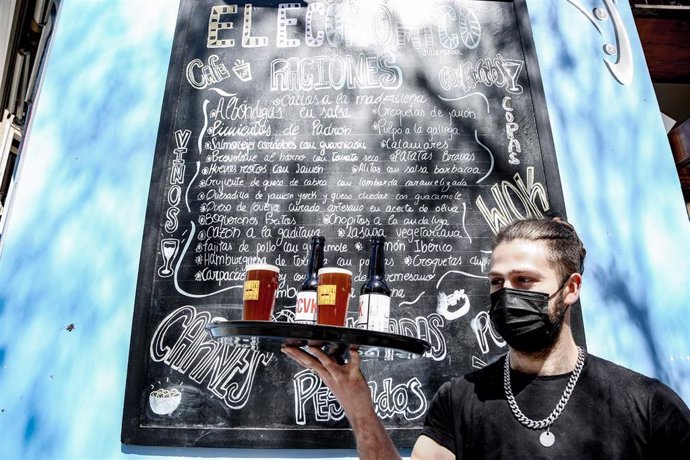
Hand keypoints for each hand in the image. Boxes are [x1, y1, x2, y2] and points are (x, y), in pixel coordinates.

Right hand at [282, 345, 402, 459]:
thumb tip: (329, 354)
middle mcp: (330, 376)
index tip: (287, 349)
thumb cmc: (349, 397)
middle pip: (311, 363)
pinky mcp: (354, 376)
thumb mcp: (335, 381)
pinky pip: (354, 364)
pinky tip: (353, 349)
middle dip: (299, 355)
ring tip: (311, 346)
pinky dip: (354, 356)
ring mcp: (341, 376)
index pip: (308, 364)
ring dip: (320, 355)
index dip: (296, 356)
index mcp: (325, 376)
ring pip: (328, 363)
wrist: (359, 413)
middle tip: (288, 347)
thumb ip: (332, 366)